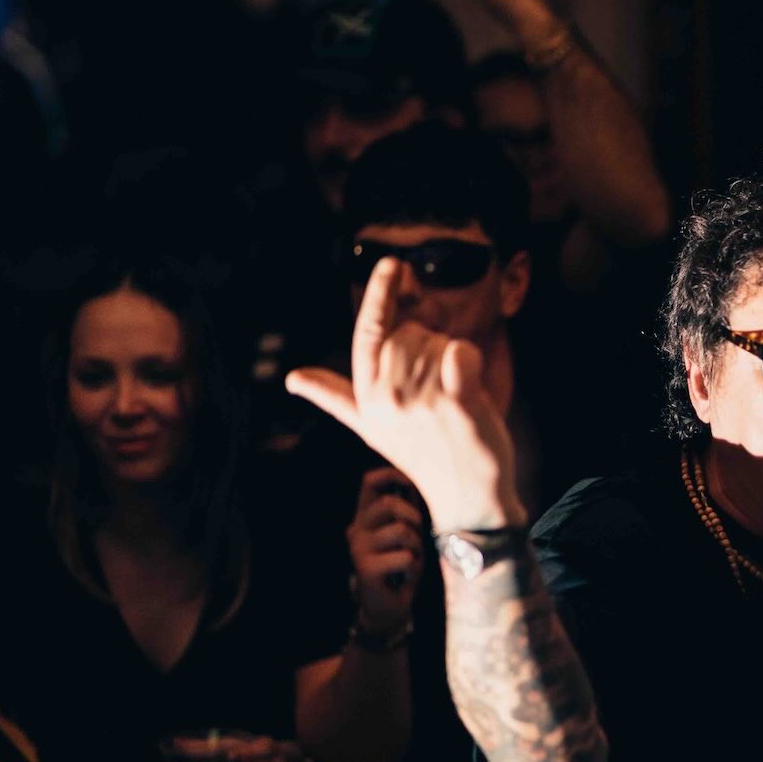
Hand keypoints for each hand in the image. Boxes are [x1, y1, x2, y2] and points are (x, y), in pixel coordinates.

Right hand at [287, 257, 526, 533]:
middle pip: (409, 333)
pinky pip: (461, 351)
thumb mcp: (371, 427)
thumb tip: (292, 378)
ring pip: (438, 341)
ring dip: (451, 359)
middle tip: (439, 385)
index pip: (368, 332)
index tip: (392, 264)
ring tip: (452, 398)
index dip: (380, 294)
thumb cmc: (423, 456)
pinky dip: (470, 358)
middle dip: (428, 345)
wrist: (467, 497)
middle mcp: (388, 398)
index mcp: (367, 397)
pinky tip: (470, 387)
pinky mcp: (457, 404)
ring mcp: (422, 401)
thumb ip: (334, 397)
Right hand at [349, 466, 425, 632]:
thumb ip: (405, 512)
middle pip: (389, 503)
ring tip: (408, 562)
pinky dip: (414, 568)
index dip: (392, 476)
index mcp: (365, 518)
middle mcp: (357, 529)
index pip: (370, 482)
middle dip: (413, 518)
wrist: (389, 607)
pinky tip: (402, 578)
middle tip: (415, 539)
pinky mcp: (366, 568)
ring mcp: (358, 548)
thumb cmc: (400, 569)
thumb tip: (407, 484)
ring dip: (417, 548)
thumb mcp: (407, 536)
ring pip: (403, 531)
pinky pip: (405, 557)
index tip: (409, 485)